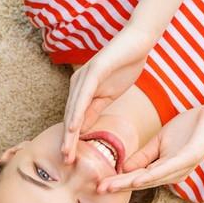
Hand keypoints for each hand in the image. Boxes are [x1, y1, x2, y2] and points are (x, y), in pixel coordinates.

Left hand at [62, 26, 152, 162]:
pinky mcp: (93, 70)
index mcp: (81, 90)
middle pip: (70, 117)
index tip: (70, 159)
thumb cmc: (124, 67)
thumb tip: (82, 130)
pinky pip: (83, 95)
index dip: (71, 140)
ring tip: (67, 150)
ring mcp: (84, 76)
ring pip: (73, 109)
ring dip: (69, 132)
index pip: (74, 120)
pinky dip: (77, 112)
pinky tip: (74, 127)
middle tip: (65, 160)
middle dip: (67, 140)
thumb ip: (94, 111)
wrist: (138, 42)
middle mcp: (77, 83)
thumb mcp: (108, 96)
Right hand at [100, 102, 203, 192]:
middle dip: (119, 186)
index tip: (99, 184)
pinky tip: (137, 180)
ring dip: (129, 183)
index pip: (137, 177)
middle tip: (98, 190)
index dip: (118, 181)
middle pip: (141, 181)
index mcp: (165, 170)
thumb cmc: (189, 127)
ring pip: (151, 178)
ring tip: (111, 187)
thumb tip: (123, 168)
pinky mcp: (189, 158)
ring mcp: (181, 168)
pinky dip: (151, 176)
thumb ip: (143, 156)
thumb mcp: (159, 142)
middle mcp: (173, 174)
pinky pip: (167, 169)